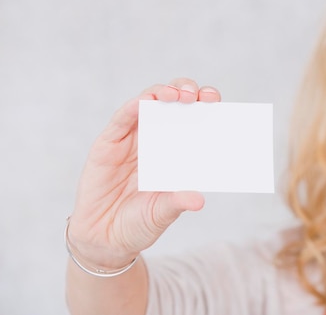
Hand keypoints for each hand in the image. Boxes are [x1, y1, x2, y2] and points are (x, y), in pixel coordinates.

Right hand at [67, 78, 219, 269]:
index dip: (205, 106)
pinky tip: (143, 102)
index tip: (216, 102)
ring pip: (148, 103)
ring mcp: (132, 139)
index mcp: (176, 151)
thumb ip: (178, 202)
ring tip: (173, 95)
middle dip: (187, 92)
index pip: (195, 119)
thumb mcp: (163, 213)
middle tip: (195, 95)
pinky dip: (132, 107)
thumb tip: (199, 200)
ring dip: (161, 93)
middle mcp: (156, 138)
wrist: (104, 239)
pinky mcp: (108, 143)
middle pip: (173, 102)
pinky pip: (121, 119)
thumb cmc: (139, 222)